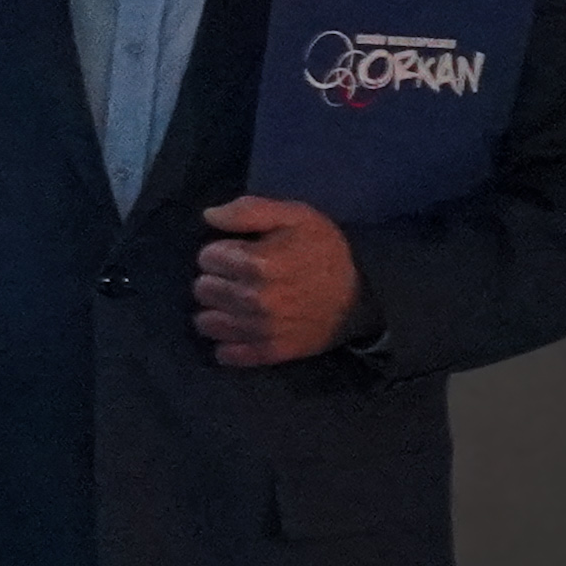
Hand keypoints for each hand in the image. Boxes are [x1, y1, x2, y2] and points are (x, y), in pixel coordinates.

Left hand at [195, 194, 369, 367]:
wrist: (363, 295)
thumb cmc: (325, 250)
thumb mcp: (295, 216)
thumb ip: (248, 211)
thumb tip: (209, 216)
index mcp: (257, 265)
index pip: (207, 257)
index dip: (222, 252)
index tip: (241, 253)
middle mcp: (253, 300)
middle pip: (202, 289)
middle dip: (218, 279)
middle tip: (241, 278)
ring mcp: (260, 330)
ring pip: (206, 322)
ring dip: (218, 311)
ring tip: (239, 302)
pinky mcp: (269, 352)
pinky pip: (225, 354)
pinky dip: (228, 342)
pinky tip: (242, 328)